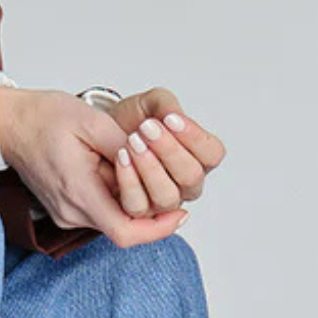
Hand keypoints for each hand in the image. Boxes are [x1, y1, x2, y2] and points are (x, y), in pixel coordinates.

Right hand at [0, 86, 186, 247]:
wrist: (9, 125)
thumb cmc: (43, 118)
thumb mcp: (91, 121)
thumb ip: (125, 144)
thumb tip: (152, 159)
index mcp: (78, 192)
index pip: (125, 232)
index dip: (158, 230)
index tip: (179, 214)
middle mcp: (72, 212)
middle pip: (124, 228)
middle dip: (150, 209)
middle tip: (167, 182)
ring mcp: (68, 214)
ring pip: (113, 220)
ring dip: (133, 200)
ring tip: (141, 168)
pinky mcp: (67, 209)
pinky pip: (101, 212)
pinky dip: (118, 197)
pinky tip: (123, 172)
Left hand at [108, 87, 225, 218]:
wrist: (105, 133)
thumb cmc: (136, 121)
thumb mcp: (153, 103)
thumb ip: (167, 106)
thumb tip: (173, 116)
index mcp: (199, 158)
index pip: (212, 154)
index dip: (194, 137)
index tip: (170, 119)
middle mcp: (186, 185)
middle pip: (191, 177)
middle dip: (169, 150)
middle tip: (147, 128)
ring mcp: (164, 202)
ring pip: (167, 197)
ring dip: (150, 168)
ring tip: (132, 141)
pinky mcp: (139, 213)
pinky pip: (138, 206)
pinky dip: (129, 182)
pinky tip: (121, 157)